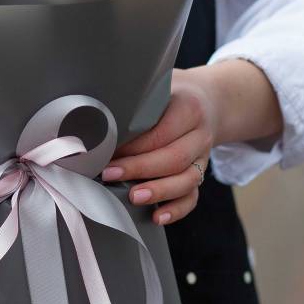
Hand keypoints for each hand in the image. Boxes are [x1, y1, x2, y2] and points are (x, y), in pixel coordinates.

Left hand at [101, 70, 216, 224]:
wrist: (210, 101)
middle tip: (108, 174)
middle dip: (139, 169)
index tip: (107, 151)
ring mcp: (203, 157)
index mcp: (189, 108)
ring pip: (187, 180)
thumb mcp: (159, 86)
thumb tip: (94, 116)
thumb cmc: (171, 94)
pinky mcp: (200, 174)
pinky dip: (176, 210)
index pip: (162, 132)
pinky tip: (157, 217)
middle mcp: (200, 134)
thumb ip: (137, 99)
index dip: (134, 146)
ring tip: (133, 198)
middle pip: (174, 158)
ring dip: (159, 191)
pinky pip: (193, 196)